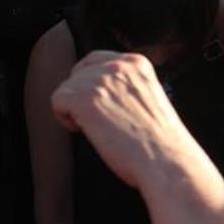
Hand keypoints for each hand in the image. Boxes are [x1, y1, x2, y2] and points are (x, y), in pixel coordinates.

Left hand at [51, 51, 204, 193]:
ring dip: (74, 109)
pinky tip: (84, 131)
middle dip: (81, 96)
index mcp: (137, 63)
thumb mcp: (148, 98)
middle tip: (98, 121)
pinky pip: (57, 100)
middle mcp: (118, 65)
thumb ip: (126, 86)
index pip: (96, 60)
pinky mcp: (84, 98)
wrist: (166, 162)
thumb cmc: (159, 143)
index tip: (101, 107)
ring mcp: (100, 80)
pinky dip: (64, 118)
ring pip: (66, 88)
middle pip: (78, 73)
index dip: (91, 85)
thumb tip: (97, 91)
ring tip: (96, 129)